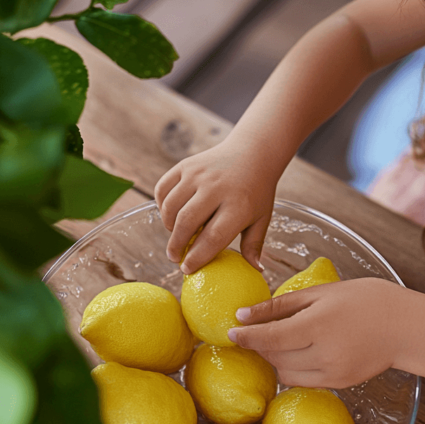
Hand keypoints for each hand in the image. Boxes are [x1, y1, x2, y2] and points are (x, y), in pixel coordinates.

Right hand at [154, 137, 282, 273]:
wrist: (252, 152)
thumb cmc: (257, 191)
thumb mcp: (262, 218)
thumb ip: (254, 244)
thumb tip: (255, 271)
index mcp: (239, 205)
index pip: (213, 237)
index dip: (197, 257)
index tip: (188, 269)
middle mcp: (217, 188)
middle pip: (187, 223)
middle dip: (177, 246)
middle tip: (175, 257)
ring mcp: (199, 174)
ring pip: (172, 207)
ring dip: (169, 226)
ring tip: (176, 235)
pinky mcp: (186, 165)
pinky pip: (163, 189)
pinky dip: (162, 205)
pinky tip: (172, 214)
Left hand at [227, 278, 423, 387]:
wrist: (407, 327)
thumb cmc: (367, 299)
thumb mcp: (323, 292)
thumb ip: (282, 305)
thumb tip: (244, 313)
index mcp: (318, 325)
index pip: (270, 336)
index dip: (246, 336)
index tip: (230, 330)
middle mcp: (323, 353)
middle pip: (274, 356)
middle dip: (259, 344)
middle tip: (254, 330)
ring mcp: (332, 373)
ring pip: (285, 372)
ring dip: (275, 357)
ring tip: (281, 338)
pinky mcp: (339, 384)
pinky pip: (303, 380)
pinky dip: (294, 367)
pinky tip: (301, 350)